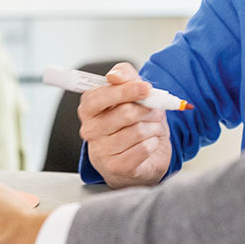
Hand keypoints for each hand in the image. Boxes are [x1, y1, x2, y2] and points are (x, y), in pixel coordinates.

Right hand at [77, 63, 170, 187]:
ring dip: (153, 127)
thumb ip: (124, 76)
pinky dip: (153, 143)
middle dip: (148, 109)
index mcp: (89, 108)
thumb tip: (114, 75)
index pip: (99, 96)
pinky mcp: (115, 168)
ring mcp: (101, 151)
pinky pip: (143, 149)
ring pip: (138, 131)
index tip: (146, 88)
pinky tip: (149, 143)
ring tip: (153, 128)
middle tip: (155, 110)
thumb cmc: (133, 121)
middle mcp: (90, 130)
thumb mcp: (131, 92)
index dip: (125, 91)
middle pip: (124, 113)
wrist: (142, 155)